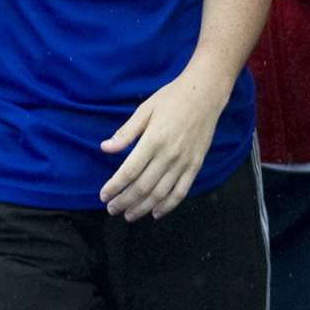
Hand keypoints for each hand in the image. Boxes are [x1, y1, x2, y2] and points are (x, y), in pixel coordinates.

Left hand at [99, 60, 229, 219]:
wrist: (205, 94)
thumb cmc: (171, 98)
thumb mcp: (144, 110)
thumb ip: (126, 133)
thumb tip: (105, 149)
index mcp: (152, 140)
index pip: (129, 171)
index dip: (114, 187)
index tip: (103, 196)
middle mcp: (168, 155)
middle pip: (142, 187)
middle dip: (124, 201)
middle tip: (112, 209)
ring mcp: (184, 162)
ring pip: (160, 194)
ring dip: (142, 208)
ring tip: (129, 215)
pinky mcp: (196, 165)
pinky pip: (181, 191)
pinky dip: (168, 206)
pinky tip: (156, 213)